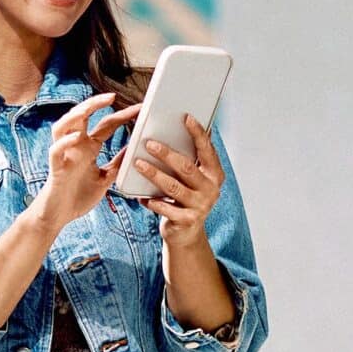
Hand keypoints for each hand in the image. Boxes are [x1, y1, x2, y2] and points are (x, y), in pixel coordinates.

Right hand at [30, 93, 140, 230]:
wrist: (59, 216)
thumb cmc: (78, 196)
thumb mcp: (106, 178)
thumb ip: (117, 163)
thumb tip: (134, 150)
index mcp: (89, 147)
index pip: (106, 124)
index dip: (122, 115)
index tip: (140, 108)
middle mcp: (75, 147)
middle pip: (81, 117)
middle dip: (95, 104)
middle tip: (112, 96)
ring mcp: (64, 155)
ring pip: (63, 127)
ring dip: (74, 116)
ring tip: (88, 109)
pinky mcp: (55, 168)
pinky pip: (56, 151)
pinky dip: (64, 143)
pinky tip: (76, 137)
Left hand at [136, 113, 224, 246]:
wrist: (186, 234)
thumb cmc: (186, 199)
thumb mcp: (193, 179)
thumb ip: (189, 159)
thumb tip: (174, 130)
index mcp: (215, 174)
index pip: (207, 150)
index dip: (198, 133)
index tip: (186, 118)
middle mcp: (211, 189)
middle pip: (187, 167)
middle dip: (167, 154)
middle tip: (149, 143)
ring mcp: (200, 206)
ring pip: (173, 186)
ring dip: (154, 174)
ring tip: (138, 163)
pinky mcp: (187, 221)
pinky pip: (165, 208)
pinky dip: (151, 201)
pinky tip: (140, 196)